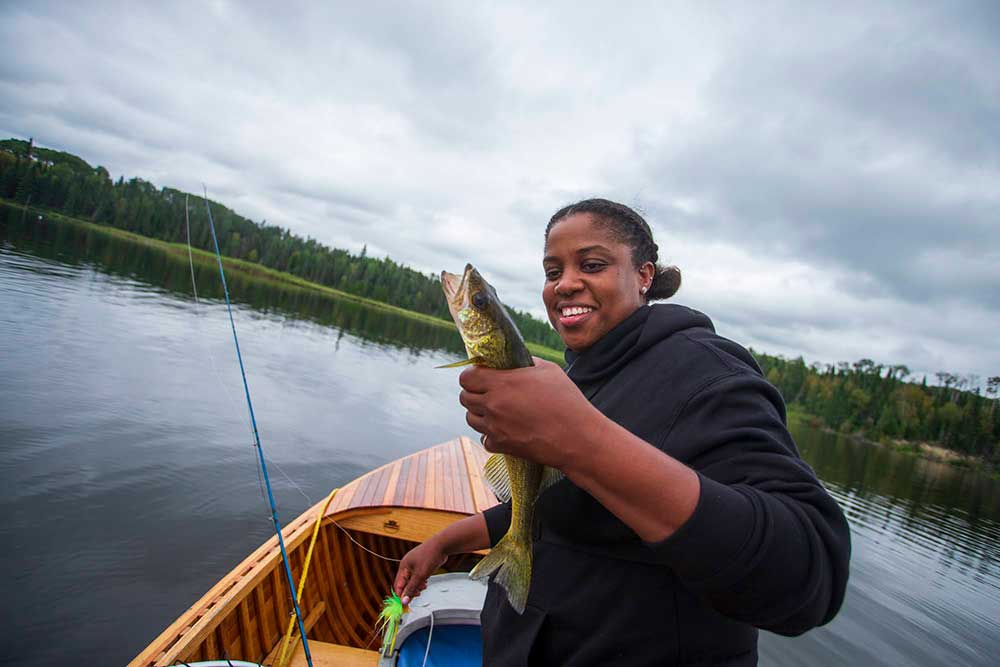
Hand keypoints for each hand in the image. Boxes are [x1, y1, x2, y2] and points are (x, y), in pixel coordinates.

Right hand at [393, 540, 447, 603]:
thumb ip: (411, 589)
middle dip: (411, 590)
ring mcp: (414, 565)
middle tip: (418, 594)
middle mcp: (407, 566)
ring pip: (412, 581)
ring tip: (424, 586)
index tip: (405, 604)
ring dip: (417, 586)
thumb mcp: (420, 575)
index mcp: (403, 567)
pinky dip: (420, 581)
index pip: (398, 585)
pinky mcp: (421, 565)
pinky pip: (417, 577)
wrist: (441, 545)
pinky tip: (426, 582)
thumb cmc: (430, 557)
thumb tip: (404, 601)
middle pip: (404, 584)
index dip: (401, 595)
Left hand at [458, 357, 598, 468]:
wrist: (577, 438)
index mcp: (502, 383)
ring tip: (496, 410)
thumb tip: (515, 361)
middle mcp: (493, 405)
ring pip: (471, 419)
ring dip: (479, 413)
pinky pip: (484, 439)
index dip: (472, 375)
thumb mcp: (548, 370)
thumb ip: (526, 362)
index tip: (482, 375)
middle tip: (488, 392)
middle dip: (473, 393)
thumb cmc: (567, 401)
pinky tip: (504, 429)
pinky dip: (491, 435)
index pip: (466, 377)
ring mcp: (495, 428)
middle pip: (464, 398)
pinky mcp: (501, 446)